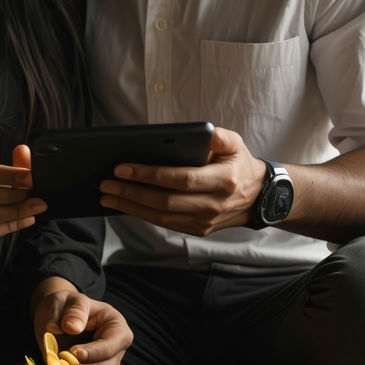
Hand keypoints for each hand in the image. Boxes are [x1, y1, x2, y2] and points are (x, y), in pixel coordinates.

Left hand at [27, 287, 132, 364]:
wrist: (56, 313)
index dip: (94, 352)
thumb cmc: (67, 304)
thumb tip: (72, 327)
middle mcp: (115, 348)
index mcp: (116, 326)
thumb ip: (74, 311)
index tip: (74, 353)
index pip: (111, 344)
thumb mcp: (70, 300)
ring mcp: (104, 363)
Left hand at [98, 126, 262, 235]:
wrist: (258, 198)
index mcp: (223, 180)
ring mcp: (205, 221)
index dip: (150, 175)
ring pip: (162, 217)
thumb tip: (205, 133)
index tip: (123, 167)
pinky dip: (142, 215)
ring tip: (107, 195)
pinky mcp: (198, 230)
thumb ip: (221, 137)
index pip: (181, 179)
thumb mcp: (236, 144)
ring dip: (131, 207)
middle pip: (166, 201)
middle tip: (106, 183)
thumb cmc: (239, 164)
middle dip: (132, 192)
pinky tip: (124, 205)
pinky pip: (165, 224)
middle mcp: (214, 204)